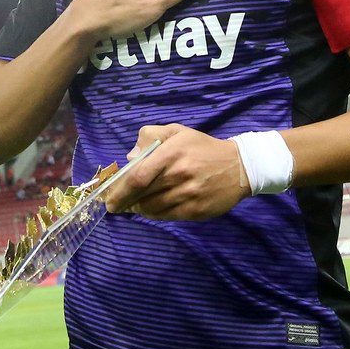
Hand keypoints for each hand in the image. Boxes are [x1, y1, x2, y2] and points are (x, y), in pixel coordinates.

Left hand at [102, 124, 249, 220]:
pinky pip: (167, 216)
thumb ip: (150, 137)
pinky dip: (155, 215)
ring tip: (134, 205)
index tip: (109, 199)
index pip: (138, 177)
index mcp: (171, 153)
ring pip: (153, 209)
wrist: (239, 166)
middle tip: (115, 206)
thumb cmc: (202, 147)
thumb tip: (131, 158)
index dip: (120, 191)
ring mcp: (189, 195)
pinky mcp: (197, 211)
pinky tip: (152, 209)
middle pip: (143, 195)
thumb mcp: (177, 131)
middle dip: (125, 202)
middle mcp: (179, 175)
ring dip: (139, 209)